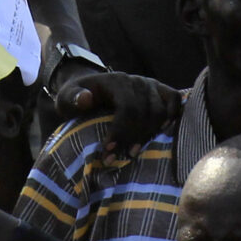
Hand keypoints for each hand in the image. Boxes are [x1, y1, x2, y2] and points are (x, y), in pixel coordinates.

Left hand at [53, 70, 180, 157]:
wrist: (89, 87)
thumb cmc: (77, 98)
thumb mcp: (66, 97)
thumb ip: (72, 98)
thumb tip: (86, 99)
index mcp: (115, 81)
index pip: (127, 107)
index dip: (121, 131)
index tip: (108, 152)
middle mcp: (136, 81)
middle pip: (145, 112)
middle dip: (132, 138)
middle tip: (117, 159)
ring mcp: (149, 84)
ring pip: (160, 110)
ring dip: (149, 134)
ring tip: (133, 152)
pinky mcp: (159, 90)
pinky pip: (174, 99)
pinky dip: (173, 115)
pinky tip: (162, 132)